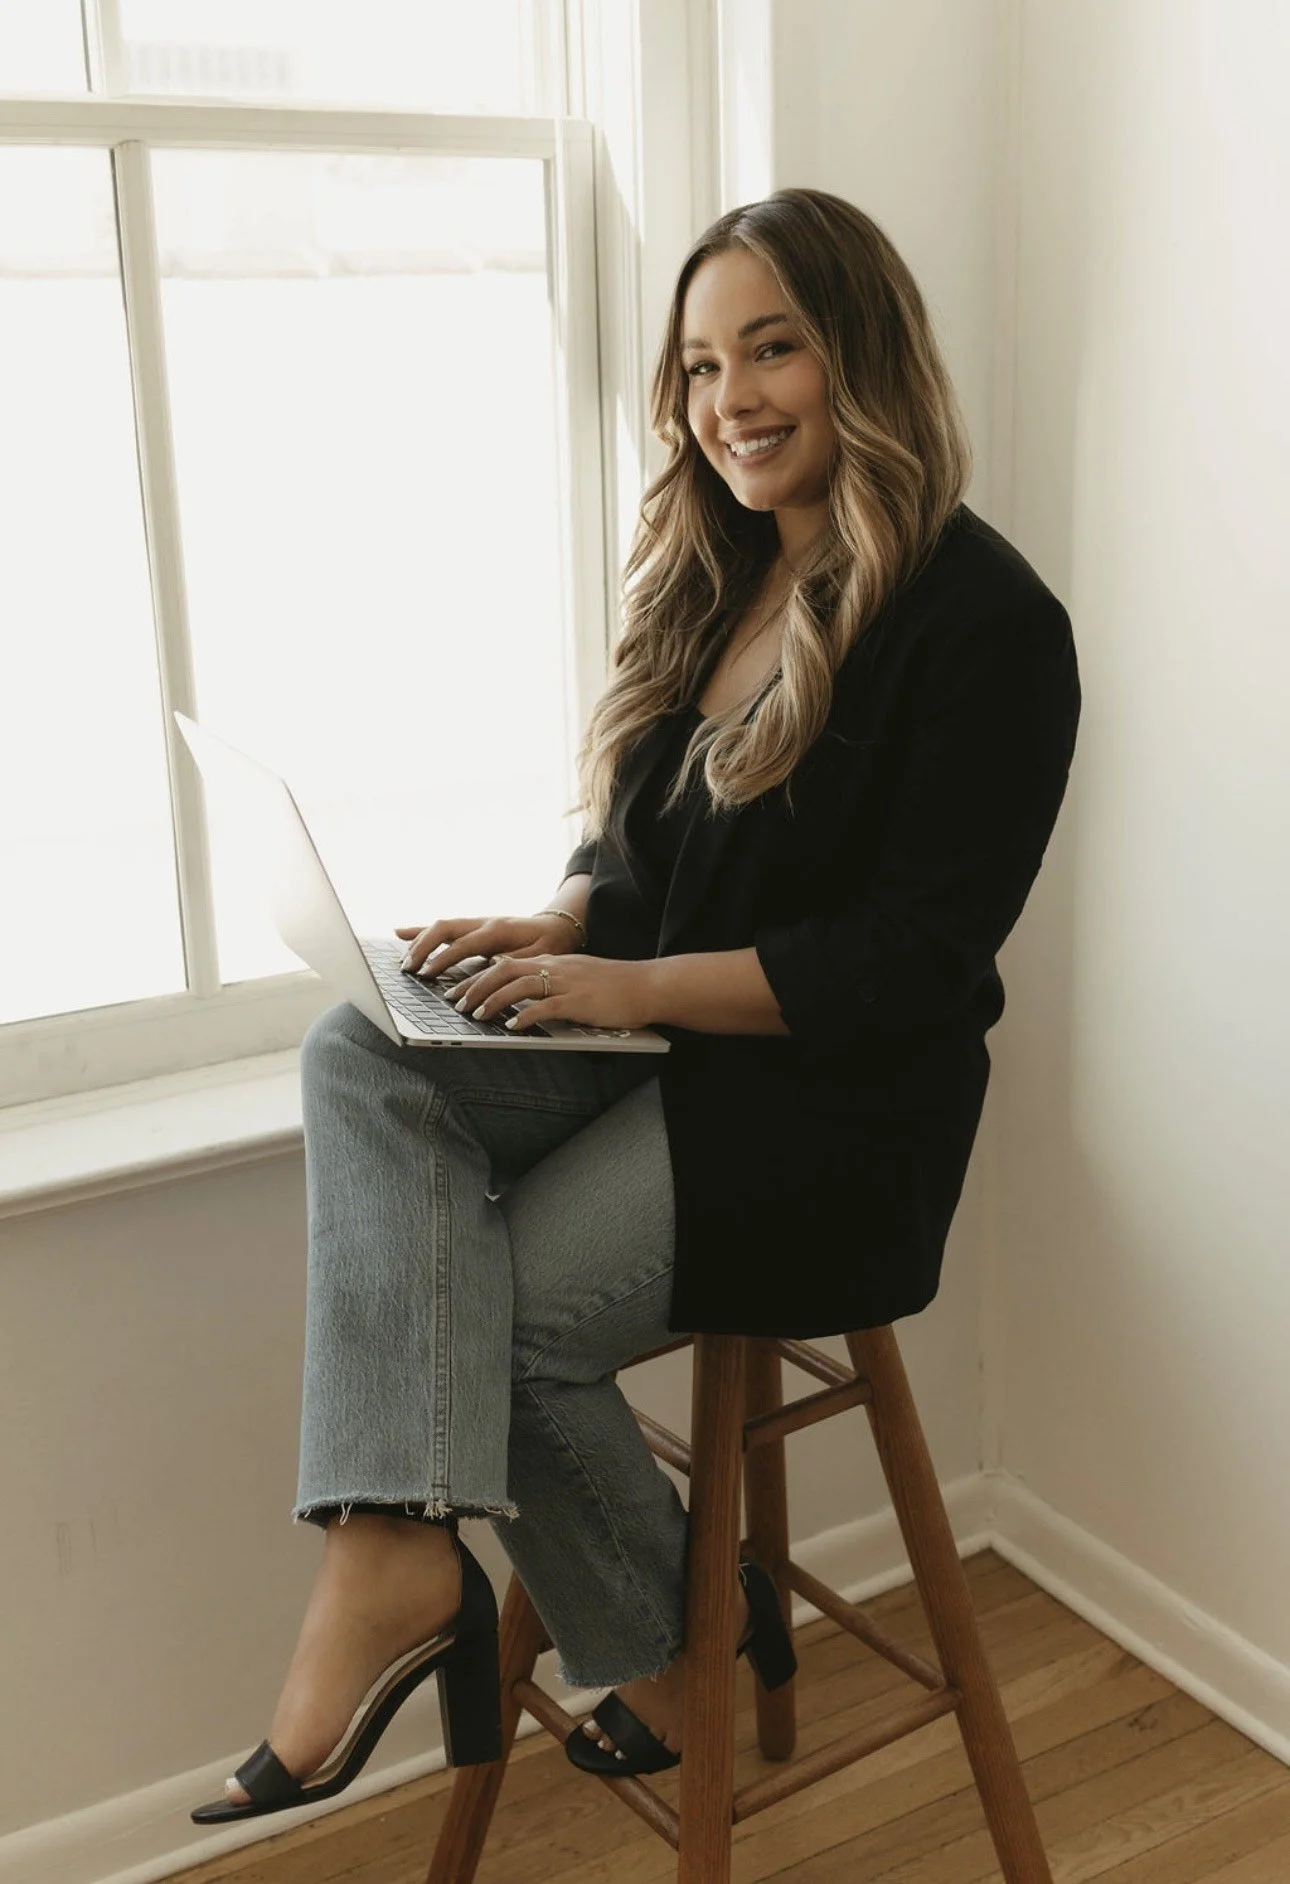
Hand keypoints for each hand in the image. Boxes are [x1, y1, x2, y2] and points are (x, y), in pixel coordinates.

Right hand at [395, 913, 584, 980]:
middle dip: (423, 947)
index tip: (427, 975)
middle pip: (445, 928)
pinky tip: (400, 934)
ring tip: (402, 959)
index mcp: (498, 929)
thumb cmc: (550, 945)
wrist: (559, 927)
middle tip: (408, 969)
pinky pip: (444, 929)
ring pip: (441, 926)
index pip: (464, 944)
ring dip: (419, 941)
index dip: (444, 959)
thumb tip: (491, 967)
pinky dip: (421, 932)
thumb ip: (514, 963)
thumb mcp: (538, 958)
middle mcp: (483, 922)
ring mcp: (476, 923)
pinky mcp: (472, 928)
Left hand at [402, 945, 657, 1033]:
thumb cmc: (616, 986)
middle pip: (505, 969)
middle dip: (476, 985)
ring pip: (519, 985)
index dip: (478, 976)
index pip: (506, 963)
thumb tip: (526, 1001)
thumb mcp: (578, 978)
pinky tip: (511, 1026)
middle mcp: (555, 967)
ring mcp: (567, 983)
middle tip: (456, 1002)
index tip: (458, 989)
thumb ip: (552, 985)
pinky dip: (525, 1015)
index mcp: (553, 962)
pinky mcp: (579, 1001)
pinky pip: (546, 1007)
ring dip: (494, 1000)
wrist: (648, 984)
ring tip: (476, 1014)